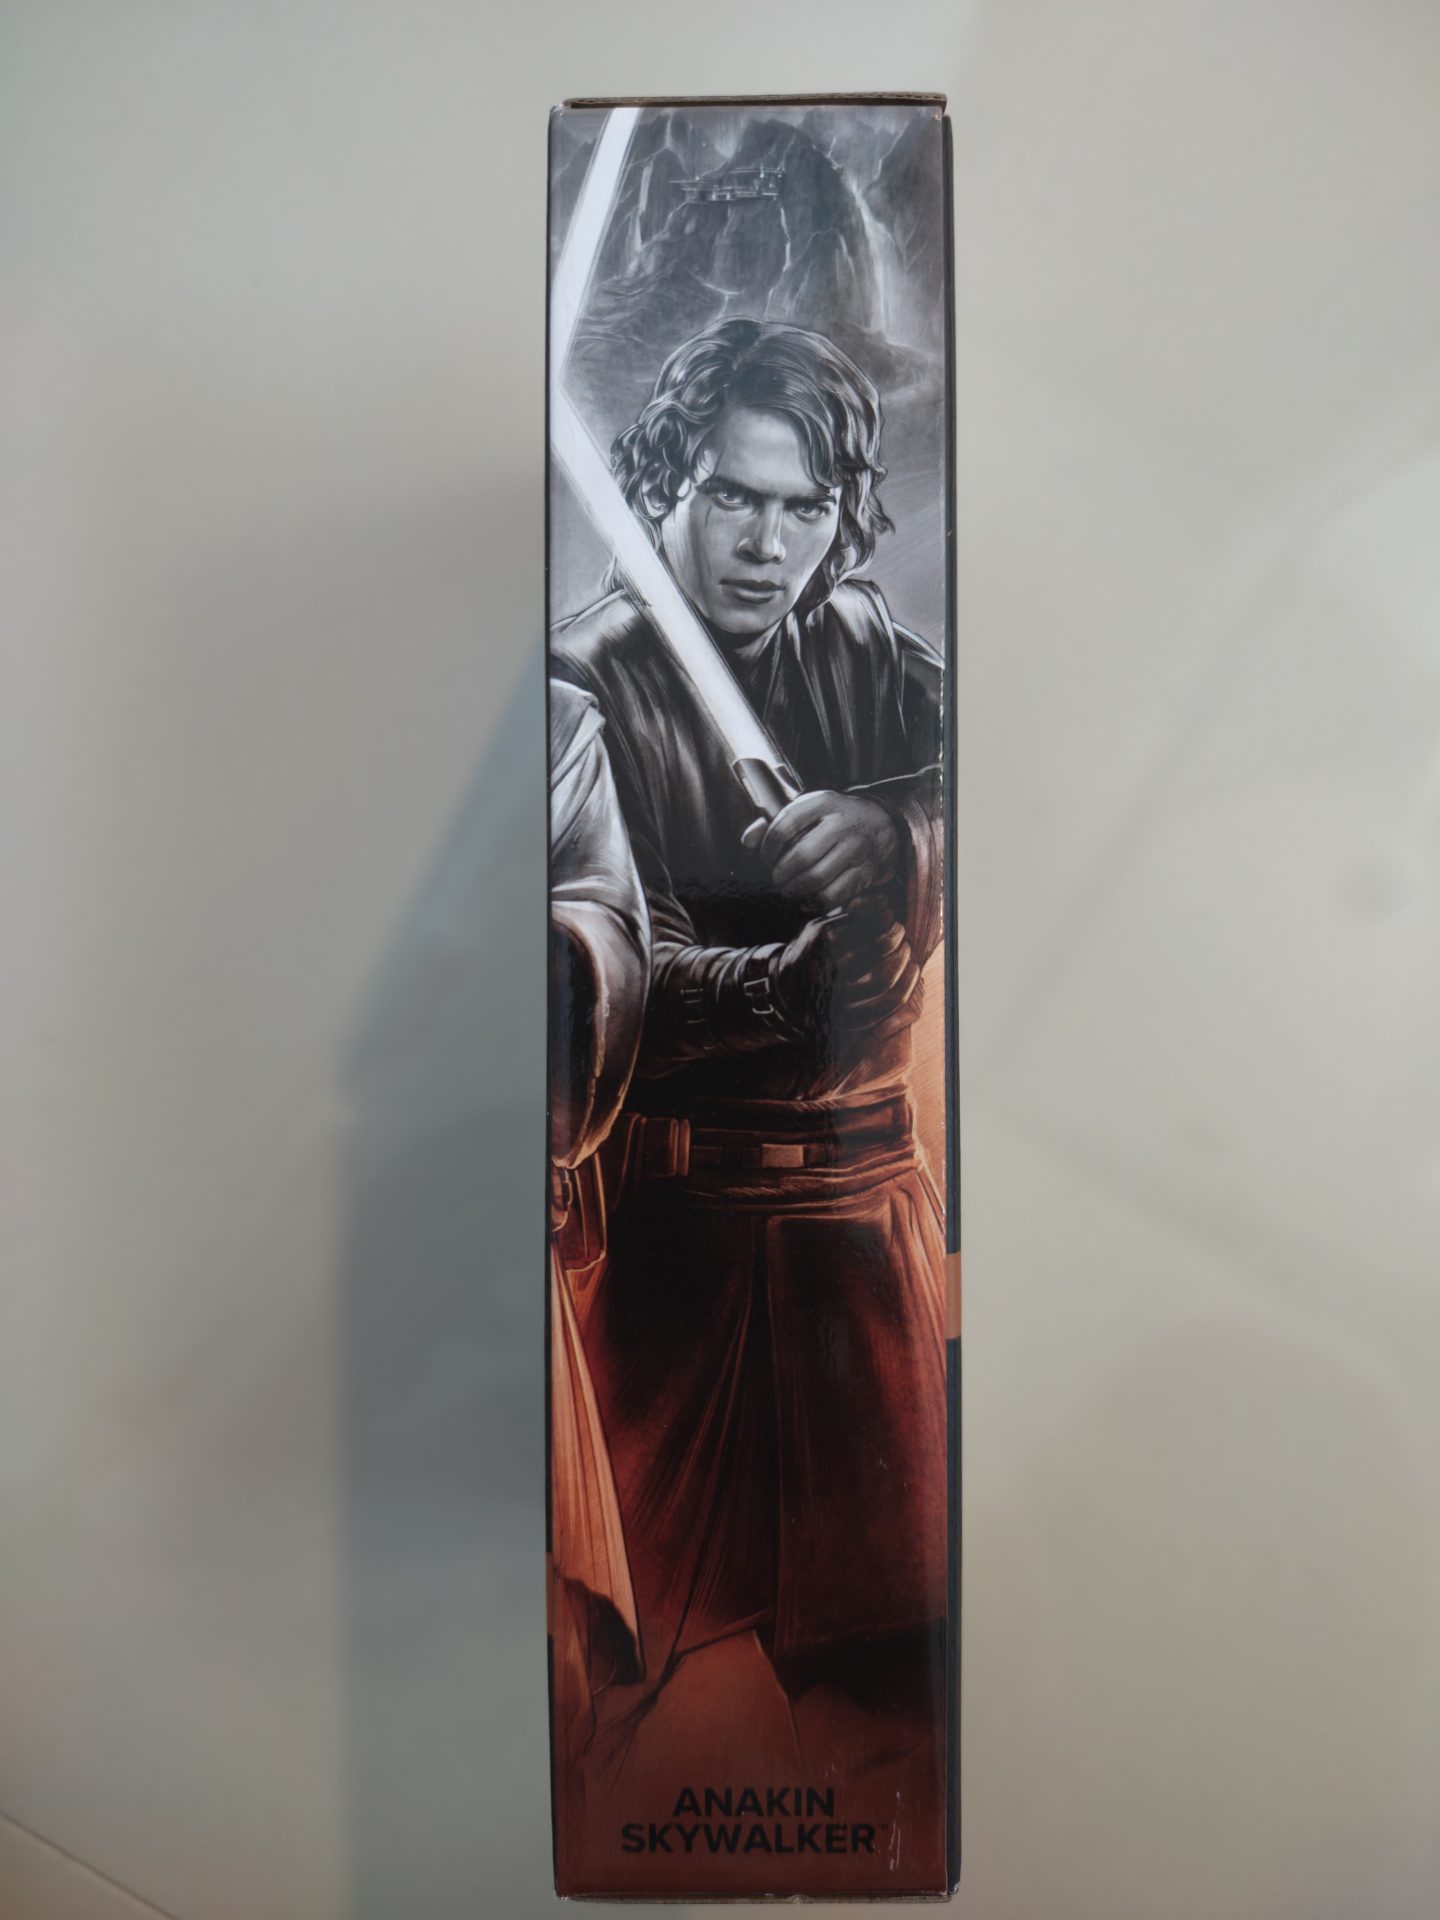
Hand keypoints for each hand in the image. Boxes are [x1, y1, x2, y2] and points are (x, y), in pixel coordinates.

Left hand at [753, 790, 900, 913]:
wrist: (880, 822)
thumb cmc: (831, 818)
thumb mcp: (806, 811)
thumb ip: (772, 823)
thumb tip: (748, 841)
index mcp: (823, 802)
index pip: (785, 825)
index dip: (768, 847)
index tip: (764, 858)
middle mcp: (842, 823)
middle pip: (802, 856)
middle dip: (781, 874)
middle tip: (775, 880)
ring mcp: (857, 848)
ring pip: (818, 878)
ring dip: (796, 890)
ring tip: (787, 891)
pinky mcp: (866, 871)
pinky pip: (836, 894)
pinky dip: (816, 903)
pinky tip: (806, 901)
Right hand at [774, 897, 920, 1036]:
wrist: (787, 993)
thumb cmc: (810, 952)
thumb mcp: (819, 925)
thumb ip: (849, 911)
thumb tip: (884, 900)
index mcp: (820, 942)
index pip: (864, 926)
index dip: (884, 919)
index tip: (890, 915)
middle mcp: (827, 971)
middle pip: (878, 952)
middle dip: (895, 938)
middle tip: (900, 931)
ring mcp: (838, 999)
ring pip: (884, 981)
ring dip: (903, 961)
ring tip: (906, 949)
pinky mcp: (850, 1019)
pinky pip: (887, 1006)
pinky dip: (906, 986)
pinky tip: (912, 971)